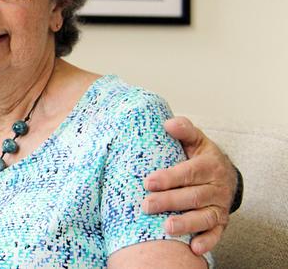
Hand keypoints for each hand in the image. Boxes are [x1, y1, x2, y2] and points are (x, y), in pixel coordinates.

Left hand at [142, 116, 237, 255]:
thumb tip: (168, 123)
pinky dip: (207, 242)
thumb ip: (184, 130)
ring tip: (167, 228)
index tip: (148, 181)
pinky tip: (193, 248)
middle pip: (193, 196)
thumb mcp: (196, 139)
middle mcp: (217, 187)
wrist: (225, 173)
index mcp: (210, 165)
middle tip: (146, 205)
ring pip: (204, 217)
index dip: (169, 178)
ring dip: (187, 224)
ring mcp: (219, 206)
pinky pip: (216, 234)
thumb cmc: (201, 155)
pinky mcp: (221, 222)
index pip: (189, 172)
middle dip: (169, 201)